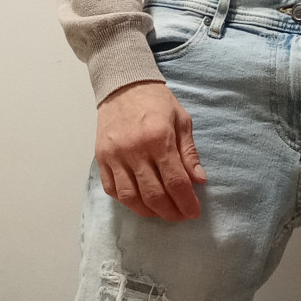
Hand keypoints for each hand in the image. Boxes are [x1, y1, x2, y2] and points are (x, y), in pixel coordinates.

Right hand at [95, 80, 207, 221]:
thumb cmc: (156, 101)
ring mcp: (115, 156)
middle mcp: (135, 150)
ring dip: (148, 211)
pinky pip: (112, 189)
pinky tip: (139, 201)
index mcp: (159, 139)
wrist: (123, 85)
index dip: (187, 202)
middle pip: (154, 195)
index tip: (194, 212)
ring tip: (161, 212)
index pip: (176, 181)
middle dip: (170, 212)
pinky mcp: (101, 158)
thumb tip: (199, 181)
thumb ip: (189, 153)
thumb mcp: (181, 121)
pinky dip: (126, 201)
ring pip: (131, 198)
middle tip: (180, 215)